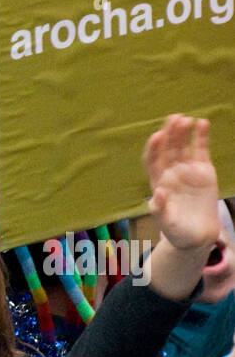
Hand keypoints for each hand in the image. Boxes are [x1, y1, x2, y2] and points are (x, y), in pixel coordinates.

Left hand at [143, 116, 218, 254]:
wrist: (198, 237)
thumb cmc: (178, 231)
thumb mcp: (166, 223)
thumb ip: (160, 209)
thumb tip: (158, 192)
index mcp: (158, 181)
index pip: (152, 160)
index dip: (153, 148)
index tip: (157, 136)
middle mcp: (170, 172)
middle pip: (167, 149)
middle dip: (169, 133)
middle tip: (173, 118)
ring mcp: (187, 170)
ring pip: (182, 146)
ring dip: (182, 132)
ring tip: (185, 119)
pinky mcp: (204, 171)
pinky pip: (201, 150)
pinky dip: (201, 136)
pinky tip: (202, 122)